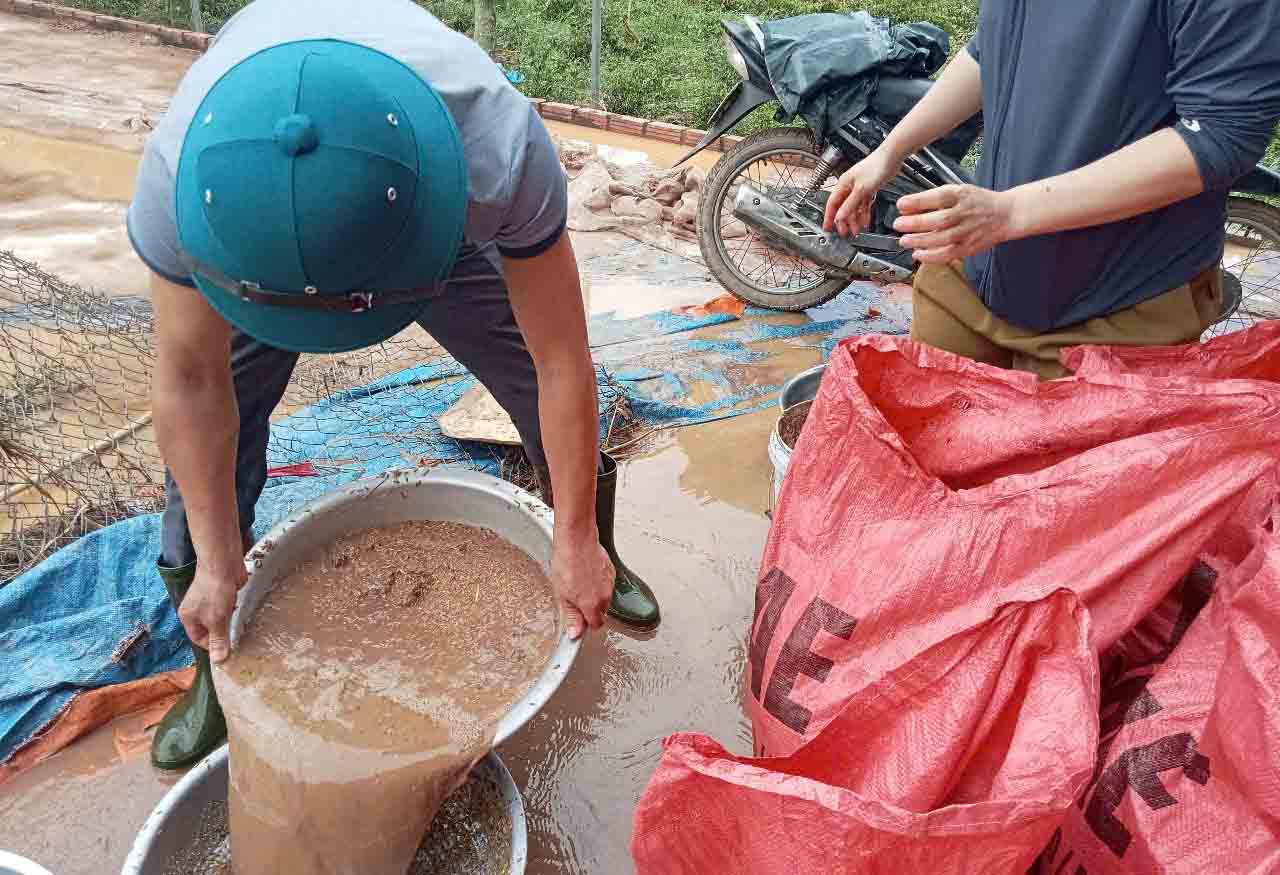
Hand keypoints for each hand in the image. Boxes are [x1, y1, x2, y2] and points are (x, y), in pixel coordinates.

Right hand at [179, 561, 245, 663]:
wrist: (223, 563)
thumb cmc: (215, 591)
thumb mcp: (216, 620)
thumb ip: (218, 640)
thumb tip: (218, 662)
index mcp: (189, 617)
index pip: (199, 640)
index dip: (213, 646)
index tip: (229, 651)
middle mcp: (197, 610)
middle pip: (210, 630)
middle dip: (223, 635)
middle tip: (239, 643)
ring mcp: (210, 602)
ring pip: (221, 620)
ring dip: (231, 623)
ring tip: (242, 629)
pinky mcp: (223, 594)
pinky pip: (229, 609)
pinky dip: (235, 612)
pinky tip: (243, 614)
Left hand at [550, 532, 613, 638]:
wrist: (576, 540)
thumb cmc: (567, 563)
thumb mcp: (562, 595)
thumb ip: (572, 616)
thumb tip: (575, 633)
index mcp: (592, 605)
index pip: (596, 625)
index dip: (586, 624)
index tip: (578, 620)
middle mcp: (605, 596)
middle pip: (600, 612)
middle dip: (589, 609)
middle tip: (573, 597)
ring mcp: (610, 583)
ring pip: (603, 597)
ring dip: (593, 594)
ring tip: (577, 581)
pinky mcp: (611, 571)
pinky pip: (605, 584)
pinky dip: (597, 582)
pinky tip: (584, 572)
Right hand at [824, 149, 902, 236]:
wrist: (891, 158)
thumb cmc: (875, 167)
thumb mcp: (861, 190)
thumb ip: (849, 205)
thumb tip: (839, 217)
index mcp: (843, 185)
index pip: (832, 204)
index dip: (829, 217)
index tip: (827, 228)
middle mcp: (849, 187)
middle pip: (843, 208)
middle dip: (843, 221)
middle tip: (845, 233)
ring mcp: (859, 188)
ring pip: (854, 208)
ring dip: (855, 219)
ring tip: (856, 230)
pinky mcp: (869, 189)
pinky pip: (863, 205)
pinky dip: (864, 213)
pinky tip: (865, 221)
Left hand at [895, 184, 1017, 263]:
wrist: (1006, 214)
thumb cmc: (978, 202)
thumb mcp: (959, 191)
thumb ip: (934, 198)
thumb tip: (908, 207)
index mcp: (961, 195)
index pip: (938, 197)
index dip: (918, 201)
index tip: (901, 204)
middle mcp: (965, 213)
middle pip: (938, 219)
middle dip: (915, 223)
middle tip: (898, 224)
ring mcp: (967, 231)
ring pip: (942, 238)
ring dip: (920, 241)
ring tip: (904, 240)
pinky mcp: (969, 247)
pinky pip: (948, 254)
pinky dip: (931, 256)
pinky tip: (918, 254)